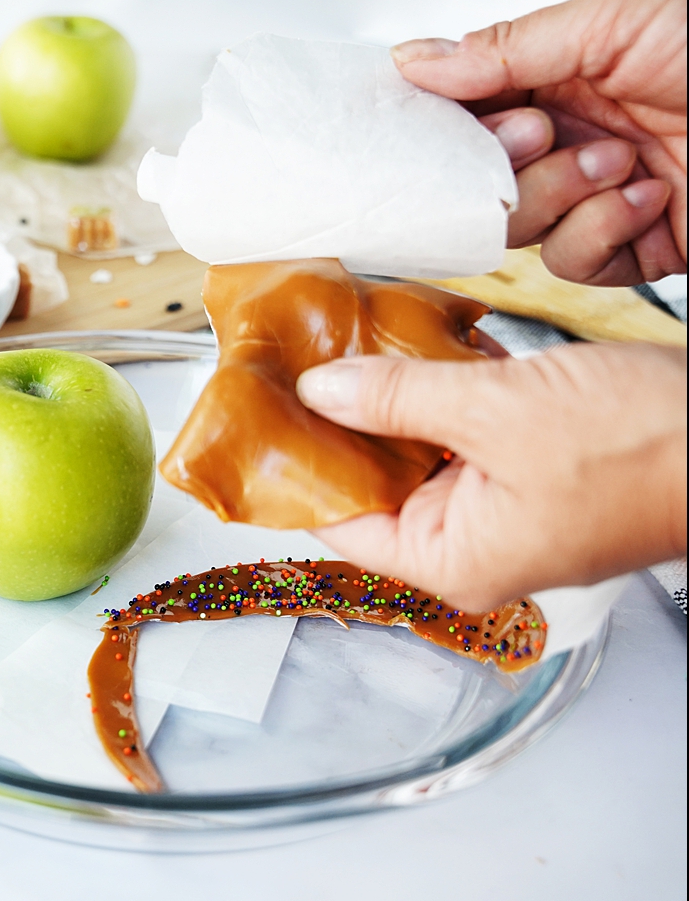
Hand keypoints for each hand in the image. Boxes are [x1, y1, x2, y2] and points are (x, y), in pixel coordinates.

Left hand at [295, 345, 686, 610]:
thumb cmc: (647, 449)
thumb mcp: (498, 411)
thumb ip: (398, 398)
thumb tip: (321, 390)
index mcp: (451, 560)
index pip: (336, 521)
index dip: (291, 468)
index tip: (254, 418)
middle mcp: (470, 543)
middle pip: (372, 482)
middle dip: (334, 421)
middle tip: (287, 364)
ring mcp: (502, 505)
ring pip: (417, 449)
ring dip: (385, 395)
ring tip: (332, 340)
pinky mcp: (531, 466)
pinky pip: (464, 429)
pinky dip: (439, 388)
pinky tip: (407, 340)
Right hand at [393, 0, 686, 285]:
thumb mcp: (612, 20)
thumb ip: (506, 48)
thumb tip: (414, 61)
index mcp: (562, 78)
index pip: (469, 114)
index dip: (451, 126)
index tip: (455, 121)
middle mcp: (575, 139)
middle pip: (482, 182)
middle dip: (506, 164)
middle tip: (546, 131)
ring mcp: (601, 196)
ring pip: (520, 228)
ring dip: (560, 196)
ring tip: (619, 162)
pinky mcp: (634, 248)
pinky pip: (573, 263)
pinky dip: (602, 232)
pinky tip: (650, 196)